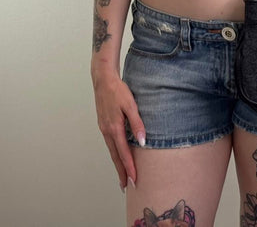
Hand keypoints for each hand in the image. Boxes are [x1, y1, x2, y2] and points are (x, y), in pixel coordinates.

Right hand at [92, 71, 145, 190]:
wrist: (103, 80)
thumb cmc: (118, 91)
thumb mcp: (131, 105)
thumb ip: (137, 123)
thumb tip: (143, 142)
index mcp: (114, 128)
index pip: (123, 153)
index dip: (129, 167)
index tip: (134, 179)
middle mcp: (107, 131)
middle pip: (115, 156)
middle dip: (121, 171)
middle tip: (126, 186)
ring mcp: (104, 128)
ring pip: (111, 150)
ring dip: (117, 163)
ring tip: (123, 175)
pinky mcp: (104, 124)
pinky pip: (110, 143)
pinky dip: (114, 153)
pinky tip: (118, 155)